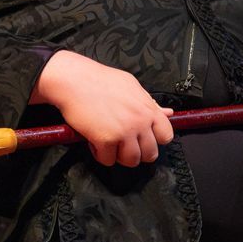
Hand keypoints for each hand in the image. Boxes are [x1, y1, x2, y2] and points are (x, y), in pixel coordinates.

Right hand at [35, 51, 174, 167]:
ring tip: (108, 144)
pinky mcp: (105, 140)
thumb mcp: (131, 87)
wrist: (74, 80)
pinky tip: (94, 142)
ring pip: (131, 161)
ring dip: (118, 156)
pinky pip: (108, 160)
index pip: (166, 136)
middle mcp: (140, 122)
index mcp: (148, 109)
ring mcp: (124, 132)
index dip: (154, 140)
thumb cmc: (100, 80)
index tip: (142, 137)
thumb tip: (168, 113)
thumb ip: (149, 103)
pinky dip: (100, 154)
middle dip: (136, 152)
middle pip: (150, 154)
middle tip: (122, 144)